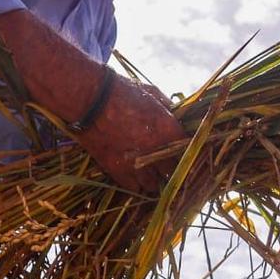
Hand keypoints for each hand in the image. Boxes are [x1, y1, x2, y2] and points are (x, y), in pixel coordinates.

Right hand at [76, 77, 187, 192]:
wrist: (90, 99)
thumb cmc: (121, 91)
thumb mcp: (151, 93)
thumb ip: (168, 108)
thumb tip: (178, 116)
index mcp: (168, 130)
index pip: (189, 151)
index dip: (187, 152)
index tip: (183, 151)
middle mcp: (157, 151)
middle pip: (173, 170)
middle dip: (170, 165)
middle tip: (164, 159)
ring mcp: (137, 164)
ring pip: (154, 184)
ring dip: (154, 177)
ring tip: (149, 169)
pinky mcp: (118, 171)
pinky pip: (135, 187)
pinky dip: (136, 182)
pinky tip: (134, 174)